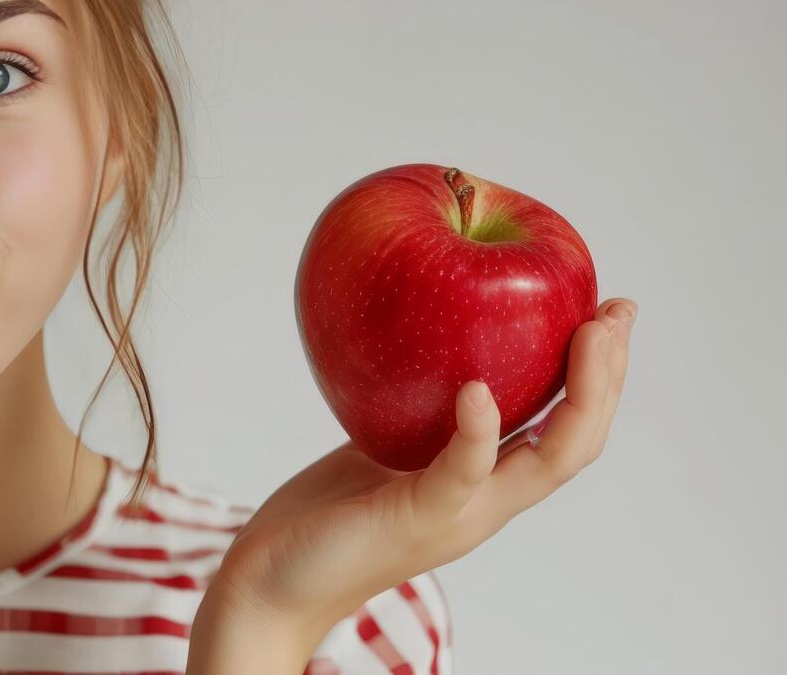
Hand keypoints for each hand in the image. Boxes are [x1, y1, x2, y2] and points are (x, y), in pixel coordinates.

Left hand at [205, 297, 635, 647]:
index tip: (610, 311)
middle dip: (608, 374)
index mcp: (486, 482)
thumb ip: (413, 407)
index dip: (597, 373)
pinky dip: (476, 432)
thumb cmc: (325, 513)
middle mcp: (487, 501)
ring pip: (547, 461)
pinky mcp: (417, 519)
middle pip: (577, 441)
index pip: (564, 427)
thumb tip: (424, 333)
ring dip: (580, 396)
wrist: (275, 581)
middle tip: (617, 313)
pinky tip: (478, 389)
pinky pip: (460, 474)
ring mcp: (459, 515)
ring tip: (589, 334)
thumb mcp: (381, 444)